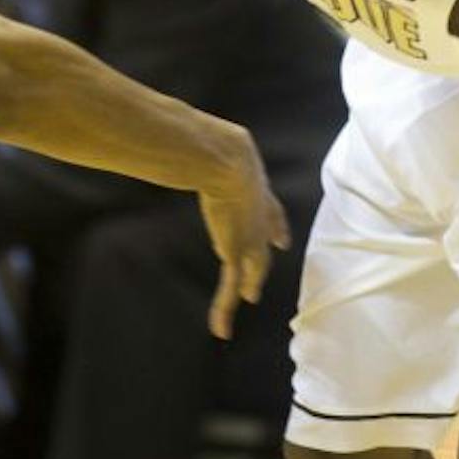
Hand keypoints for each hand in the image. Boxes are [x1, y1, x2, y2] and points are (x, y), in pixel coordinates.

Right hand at [196, 134, 290, 339]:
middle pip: (264, 245)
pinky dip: (224, 310)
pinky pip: (231, 289)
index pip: (272, 214)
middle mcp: (259, 220)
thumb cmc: (216, 148)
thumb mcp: (212, 145)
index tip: (282, 240)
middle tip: (261, 278)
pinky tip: (220, 329)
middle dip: (263, 261)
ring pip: (251, 270)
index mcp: (257, 192)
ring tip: (245, 299)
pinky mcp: (238, 255)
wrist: (227, 162)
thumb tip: (175, 129)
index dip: (276, 227)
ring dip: (246, 285)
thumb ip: (196, 145)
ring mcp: (252, 239)